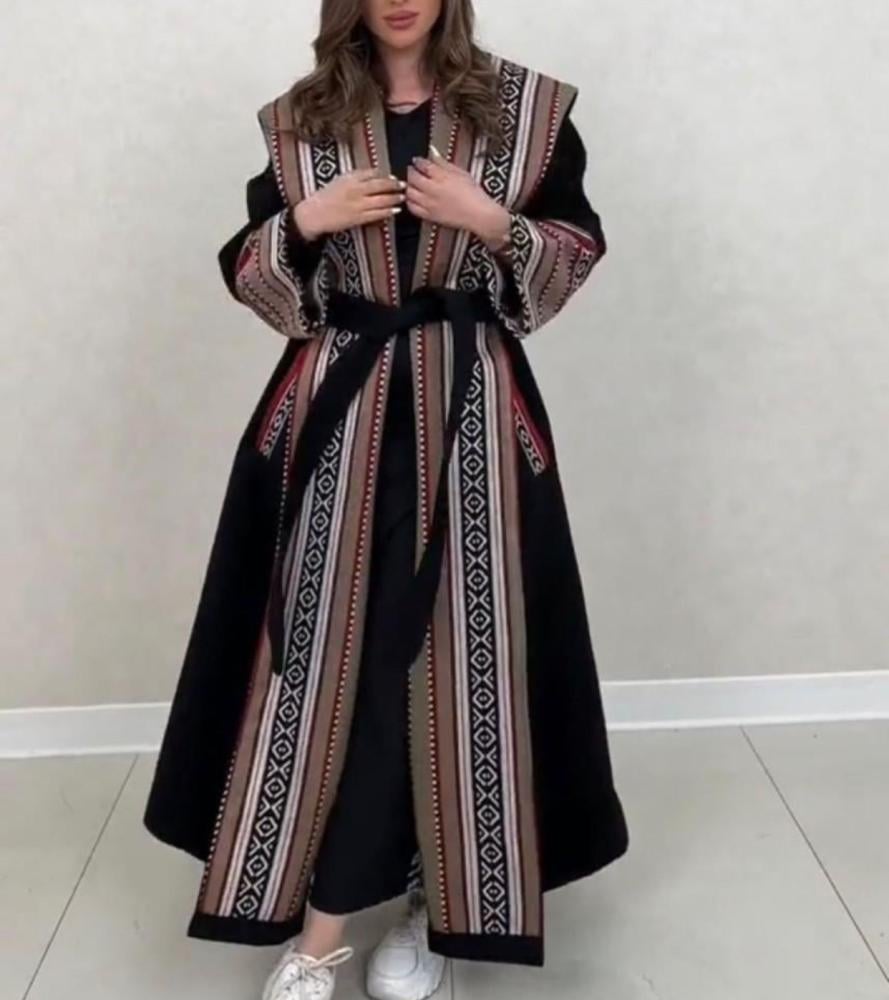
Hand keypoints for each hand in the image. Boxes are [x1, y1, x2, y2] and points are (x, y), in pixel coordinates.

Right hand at [292, 168, 406, 239]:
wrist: (314, 214)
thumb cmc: (325, 197)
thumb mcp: (339, 180)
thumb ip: (355, 176)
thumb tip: (373, 175)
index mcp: (349, 177)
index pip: (371, 173)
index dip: (384, 174)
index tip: (392, 176)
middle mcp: (355, 189)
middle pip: (379, 184)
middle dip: (394, 184)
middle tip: (404, 184)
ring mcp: (358, 204)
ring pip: (381, 199)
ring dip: (394, 197)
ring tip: (402, 197)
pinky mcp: (358, 217)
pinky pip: (377, 213)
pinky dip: (388, 211)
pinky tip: (396, 210)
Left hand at [405, 147, 510, 246]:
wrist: (478, 214)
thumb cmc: (473, 194)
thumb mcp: (460, 172)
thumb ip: (444, 162)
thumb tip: (433, 152)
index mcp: (441, 176)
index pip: (423, 164)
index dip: (418, 161)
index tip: (417, 161)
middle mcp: (432, 189)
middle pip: (412, 178)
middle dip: (410, 172)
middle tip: (412, 171)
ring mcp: (429, 203)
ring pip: (409, 192)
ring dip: (408, 186)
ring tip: (412, 184)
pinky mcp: (429, 215)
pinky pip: (412, 208)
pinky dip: (409, 201)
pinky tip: (413, 198)